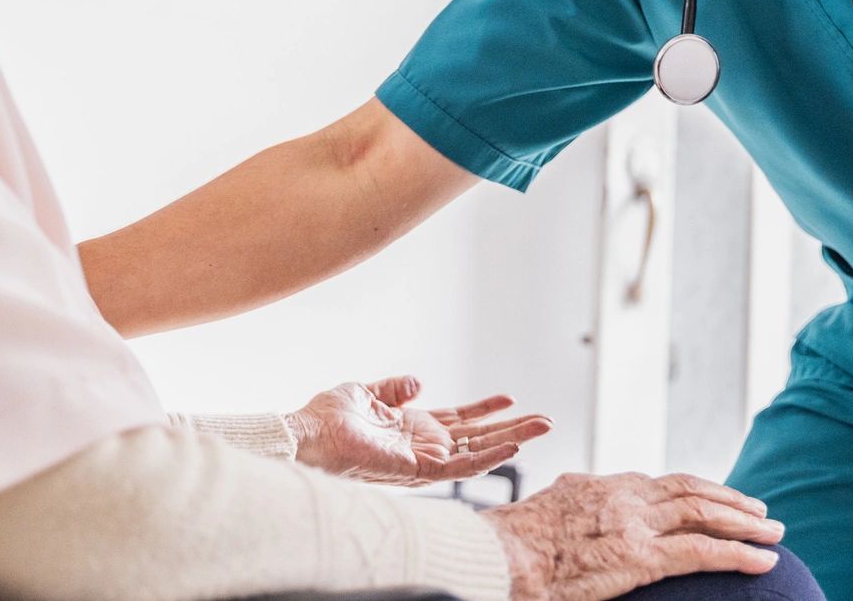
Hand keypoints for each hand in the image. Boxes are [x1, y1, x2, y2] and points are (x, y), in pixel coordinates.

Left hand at [286, 375, 552, 485]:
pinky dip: (489, 457)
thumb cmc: (327, 416)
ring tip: (542, 427)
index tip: (510, 399)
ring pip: (478, 452)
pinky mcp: (418, 470)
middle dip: (512, 428)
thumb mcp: (366, 390)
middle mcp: (423, 446)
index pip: (458, 421)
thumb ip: (395, 387)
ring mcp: (423, 460)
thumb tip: (420, 382)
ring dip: (512, 440)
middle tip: (545, 420)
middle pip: (477, 437)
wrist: (308, 434)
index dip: (484, 410)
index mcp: (412, 428)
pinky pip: (461, 465)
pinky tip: (512, 445)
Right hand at [488, 472, 782, 600]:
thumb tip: (575, 514)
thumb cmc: (508, 548)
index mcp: (600, 486)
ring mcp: (633, 525)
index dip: (696, 490)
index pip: (660, 483)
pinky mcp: (640, 558)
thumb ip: (572, 509)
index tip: (718, 499)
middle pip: (690, 490)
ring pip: (704, 513)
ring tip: (773, 533)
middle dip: (731, 500)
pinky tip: (764, 562)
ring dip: (745, 522)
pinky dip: (739, 554)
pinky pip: (702, 552)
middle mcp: (623, 496)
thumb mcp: (547, 514)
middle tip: (761, 511)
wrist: (496, 559)